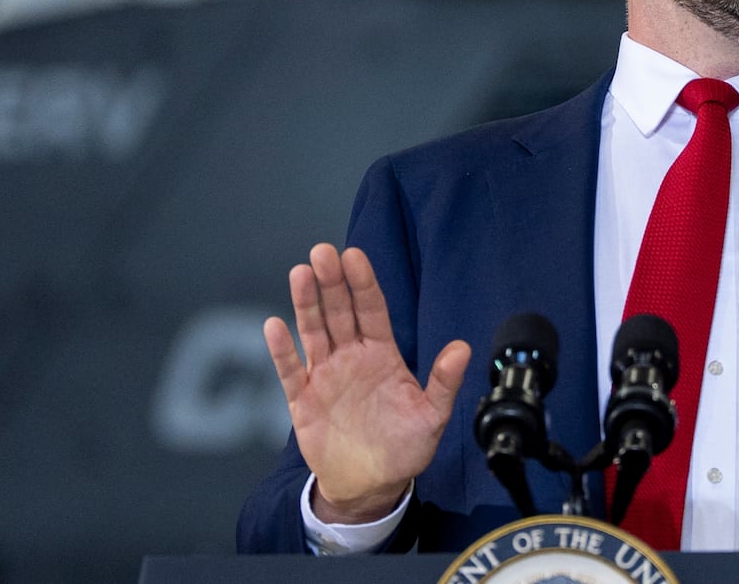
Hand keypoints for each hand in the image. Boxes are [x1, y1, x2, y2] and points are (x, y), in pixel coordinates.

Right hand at [264, 244, 470, 523]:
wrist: (371, 486)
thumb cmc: (403, 448)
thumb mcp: (431, 417)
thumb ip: (443, 382)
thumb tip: (463, 348)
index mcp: (382, 355)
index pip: (372, 310)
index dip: (363, 284)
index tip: (354, 256)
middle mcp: (351, 358)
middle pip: (340, 312)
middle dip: (332, 282)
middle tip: (322, 252)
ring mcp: (325, 375)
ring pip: (314, 332)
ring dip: (306, 304)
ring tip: (300, 274)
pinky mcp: (303, 399)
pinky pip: (290, 370)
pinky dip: (281, 349)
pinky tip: (274, 325)